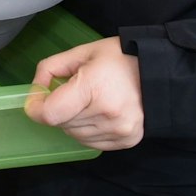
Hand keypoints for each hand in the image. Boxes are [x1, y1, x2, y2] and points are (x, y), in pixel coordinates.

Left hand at [25, 38, 144, 150]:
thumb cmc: (120, 58)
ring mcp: (120, 130)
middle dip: (57, 109)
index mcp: (94, 88)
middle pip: (61, 124)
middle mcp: (108, 114)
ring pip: (75, 135)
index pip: (50, 114)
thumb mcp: (82, 52)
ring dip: (72, 121)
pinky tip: (98, 113)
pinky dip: (87, 131)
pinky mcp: (128, 141)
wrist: (160, 73)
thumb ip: (50, 68)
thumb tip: (35, 90)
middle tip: (70, 93)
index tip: (36, 100)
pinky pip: (92, 143)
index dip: (36, 108)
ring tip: (87, 102)